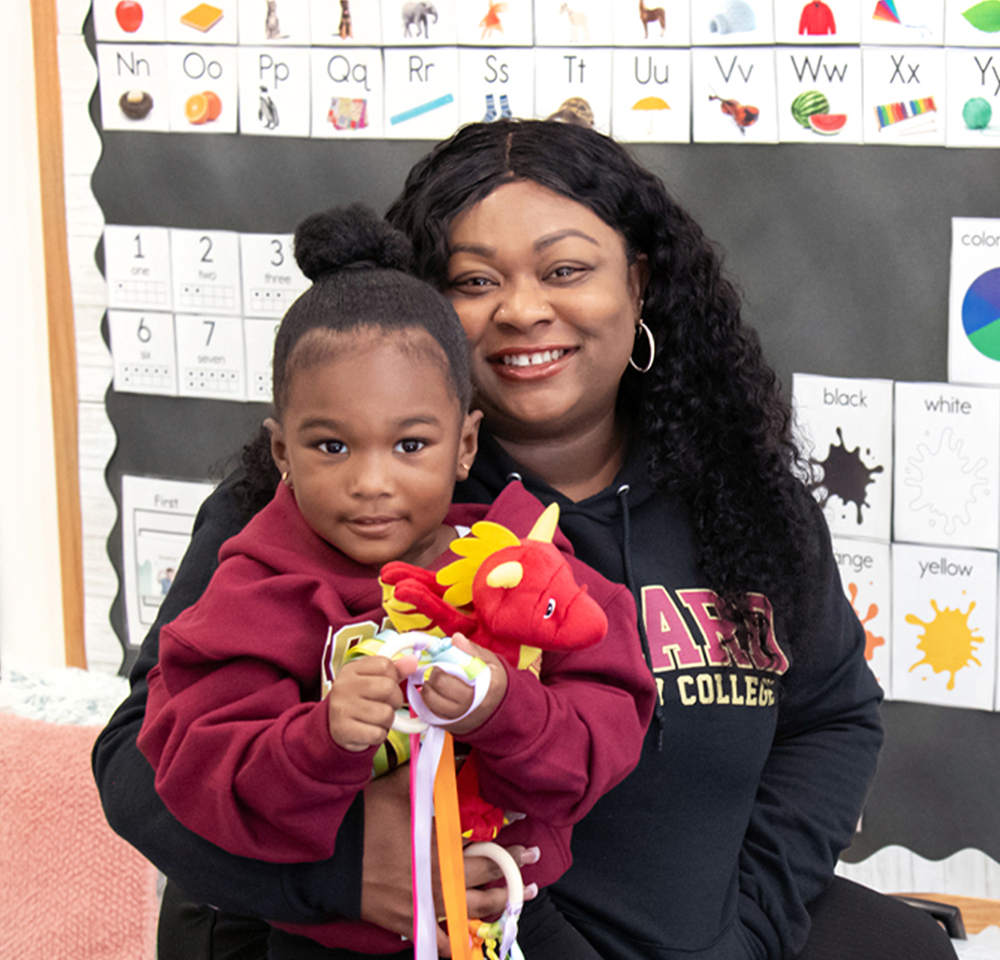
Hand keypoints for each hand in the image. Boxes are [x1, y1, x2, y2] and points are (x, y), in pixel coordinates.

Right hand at [326, 656, 403, 751]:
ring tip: (377, 718)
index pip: (385, 665)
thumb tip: (413, 661)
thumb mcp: (373, 679)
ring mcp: (342, 708)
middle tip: (386, 704)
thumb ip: (395, 670)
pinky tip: (370, 730)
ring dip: (388, 720)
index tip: (387, 685)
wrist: (334, 725)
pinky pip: (377, 734)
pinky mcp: (343, 730)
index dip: (394, 677)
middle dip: (395, 699)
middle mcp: (344, 686)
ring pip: (386, 714)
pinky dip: (379, 735)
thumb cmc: (359, 698)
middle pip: (388, 688)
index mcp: (351, 669)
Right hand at [360, 767, 537, 955]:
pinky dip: (457, 942)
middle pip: (485, 884)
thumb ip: (430, 772)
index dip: (511, 850)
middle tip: (532, 867)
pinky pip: (438, 940)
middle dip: (513, 876)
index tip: (530, 841)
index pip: (486, 854)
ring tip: (518, 901)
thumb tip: (455, 750)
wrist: (331, 858)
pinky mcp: (408, 922)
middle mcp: (437, 882)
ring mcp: (423, 907)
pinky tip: (472, 939)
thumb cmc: (365, 819)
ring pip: (470, 915)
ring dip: (498, 907)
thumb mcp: (398, 787)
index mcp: (438, 850)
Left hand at [420, 634, 507, 735]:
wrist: (505, 711)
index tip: (438, 663)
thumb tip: (456, 638)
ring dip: (426, 692)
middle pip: (434, 695)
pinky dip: (429, 704)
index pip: (445, 681)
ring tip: (432, 682)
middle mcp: (469, 709)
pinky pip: (432, 716)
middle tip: (433, 672)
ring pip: (430, 706)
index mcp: (480, 690)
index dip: (437, 669)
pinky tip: (435, 694)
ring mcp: (460, 720)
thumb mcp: (491, 663)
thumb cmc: (496, 683)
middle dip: (429, 680)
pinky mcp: (453, 728)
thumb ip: (473, 650)